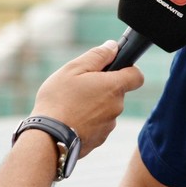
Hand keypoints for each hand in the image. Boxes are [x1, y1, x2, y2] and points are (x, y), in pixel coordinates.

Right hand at [32, 40, 143, 156]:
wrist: (48, 138)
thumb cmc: (58, 100)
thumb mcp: (73, 69)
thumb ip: (97, 56)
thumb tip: (113, 46)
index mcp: (113, 87)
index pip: (137, 76)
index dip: (128, 69)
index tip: (113, 68)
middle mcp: (116, 107)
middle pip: (117, 92)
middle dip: (102, 87)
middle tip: (79, 86)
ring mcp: (109, 126)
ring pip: (106, 109)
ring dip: (94, 105)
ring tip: (71, 105)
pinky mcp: (99, 140)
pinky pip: (98, 125)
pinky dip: (88, 121)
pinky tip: (71, 120)